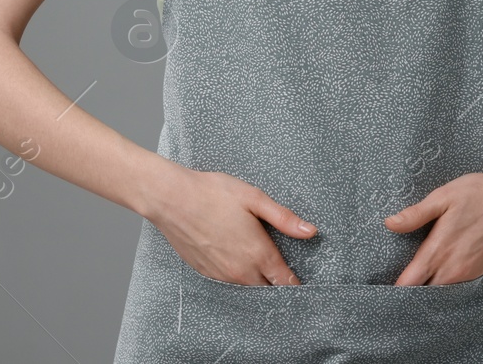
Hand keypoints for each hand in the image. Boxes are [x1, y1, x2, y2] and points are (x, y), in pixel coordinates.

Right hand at [153, 167, 317, 284]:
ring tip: (260, 262)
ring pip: (248, 287)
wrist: (172, 199)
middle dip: (277, 282)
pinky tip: (235, 257)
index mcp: (258, 254)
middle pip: (268, 288)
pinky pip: (229, 282)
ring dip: (257, 279)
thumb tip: (310, 231)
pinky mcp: (206, 273)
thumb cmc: (213, 194)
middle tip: (282, 268)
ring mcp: (222, 275)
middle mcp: (241, 271)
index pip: (285, 282)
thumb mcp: (254, 199)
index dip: (296, 284)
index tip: (302, 280)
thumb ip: (284, 218)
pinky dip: (237, 276)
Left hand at [384, 163, 482, 285]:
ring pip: (443, 291)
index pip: (410, 283)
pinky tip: (444, 271)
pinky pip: (459, 286)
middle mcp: (454, 269)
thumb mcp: (443, 197)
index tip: (382, 286)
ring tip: (420, 278)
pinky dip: (448, 283)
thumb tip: (390, 224)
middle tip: (399, 282)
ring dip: (430, 287)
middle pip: (424, 292)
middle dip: (411, 291)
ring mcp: (471, 273)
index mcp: (439, 250)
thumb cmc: (482, 193)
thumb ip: (416, 214)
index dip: (395, 288)